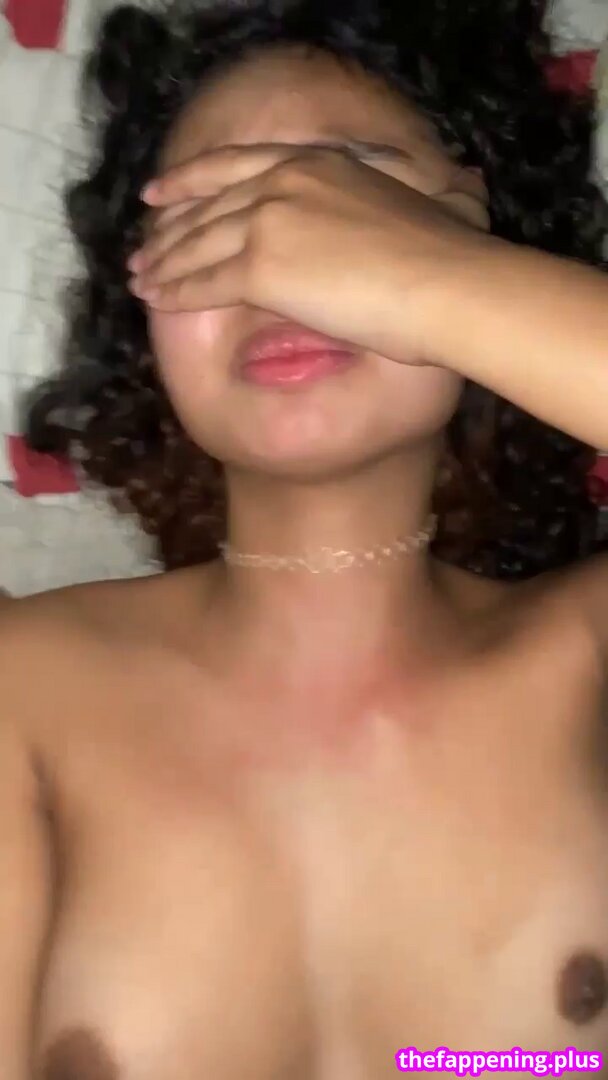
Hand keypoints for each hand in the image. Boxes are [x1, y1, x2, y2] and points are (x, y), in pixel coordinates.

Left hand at [128, 143, 491, 363]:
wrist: (446, 283)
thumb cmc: (445, 255)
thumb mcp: (412, 202)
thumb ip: (393, 195)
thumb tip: (449, 183)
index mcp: (317, 162)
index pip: (235, 166)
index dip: (191, 180)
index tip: (161, 191)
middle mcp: (284, 182)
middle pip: (207, 206)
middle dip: (168, 229)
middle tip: (141, 247)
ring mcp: (269, 221)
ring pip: (199, 244)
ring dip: (163, 263)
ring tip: (139, 277)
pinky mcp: (262, 268)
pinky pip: (206, 283)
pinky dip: (176, 293)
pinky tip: (157, 301)